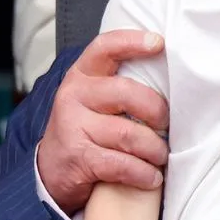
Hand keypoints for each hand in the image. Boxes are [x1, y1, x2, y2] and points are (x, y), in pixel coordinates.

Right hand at [37, 30, 169, 216]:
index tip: (158, 43)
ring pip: (129, 133)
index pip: (104, 48)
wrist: (50, 170)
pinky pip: (122, 164)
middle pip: (126, 93)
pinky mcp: (79, 157)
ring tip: (160, 156)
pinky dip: (144, 174)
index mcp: (81, 76)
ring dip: (154, 149)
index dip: (132, 41)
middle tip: (166, 125)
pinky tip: (151, 177)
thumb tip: (170, 80)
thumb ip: (119, 86)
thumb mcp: (92, 100)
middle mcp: (73, 96)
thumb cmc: (84, 130)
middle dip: (156, 111)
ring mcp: (73, 126)